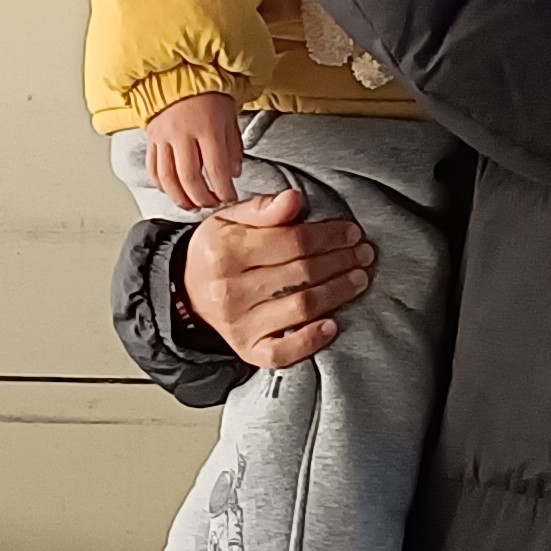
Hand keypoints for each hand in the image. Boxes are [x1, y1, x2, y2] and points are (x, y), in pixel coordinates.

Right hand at [139, 90, 249, 214]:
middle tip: (211, 203)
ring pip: (168, 178)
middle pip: (190, 179)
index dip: (224, 190)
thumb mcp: (229, 118)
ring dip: (180, 198)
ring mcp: (164, 137)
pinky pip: (153, 168)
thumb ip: (233, 147)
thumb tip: (233, 174)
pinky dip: (162, 185)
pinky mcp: (151, 138)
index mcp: (207, 128)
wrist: (180, 74)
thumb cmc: (208, 94)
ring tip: (191, 204)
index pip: (216, 170)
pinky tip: (171, 190)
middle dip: (202, 198)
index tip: (229, 197)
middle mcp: (183, 133)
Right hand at [180, 188, 372, 369]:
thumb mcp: (228, 220)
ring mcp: (239, 324)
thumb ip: (262, 208)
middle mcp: (230, 290)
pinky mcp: (247, 350)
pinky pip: (283, 351)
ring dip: (338, 292)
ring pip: (301, 307)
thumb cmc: (216, 253)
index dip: (327, 236)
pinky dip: (310, 340)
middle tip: (363, 254)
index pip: (290, 241)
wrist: (186, 292)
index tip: (351, 232)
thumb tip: (293, 199)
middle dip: (340, 261)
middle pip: (301, 273)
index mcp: (225, 251)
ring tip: (359, 279)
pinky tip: (332, 325)